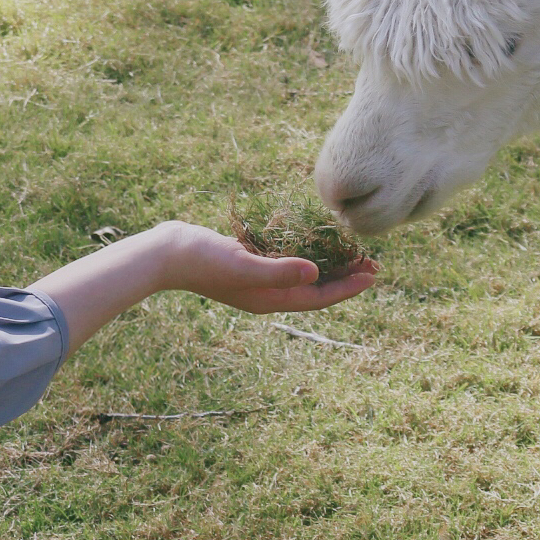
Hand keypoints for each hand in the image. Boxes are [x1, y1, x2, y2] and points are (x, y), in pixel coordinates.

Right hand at [149, 221, 377, 313]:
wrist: (166, 253)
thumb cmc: (203, 261)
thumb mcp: (243, 264)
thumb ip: (279, 271)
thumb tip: (315, 275)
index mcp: (269, 299)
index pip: (319, 297)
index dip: (348, 287)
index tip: (373, 274)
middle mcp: (267, 292)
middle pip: (315, 288)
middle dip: (344, 277)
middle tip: (372, 262)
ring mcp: (256, 278)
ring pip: (302, 275)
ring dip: (328, 264)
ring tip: (350, 252)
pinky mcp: (247, 262)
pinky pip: (285, 262)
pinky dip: (305, 253)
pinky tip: (311, 240)